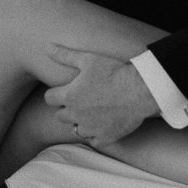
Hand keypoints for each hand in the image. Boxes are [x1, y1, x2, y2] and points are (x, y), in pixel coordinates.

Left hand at [43, 50, 158, 145]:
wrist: (140, 90)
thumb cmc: (114, 72)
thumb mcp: (88, 59)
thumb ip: (65, 56)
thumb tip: (48, 47)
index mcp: (69, 96)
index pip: (50, 99)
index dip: (56, 93)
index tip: (66, 89)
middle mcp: (76, 115)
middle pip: (60, 116)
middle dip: (67, 108)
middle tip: (81, 100)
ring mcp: (91, 128)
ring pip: (76, 129)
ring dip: (80, 122)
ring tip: (92, 112)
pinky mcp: (105, 137)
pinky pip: (93, 140)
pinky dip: (96, 134)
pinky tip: (102, 124)